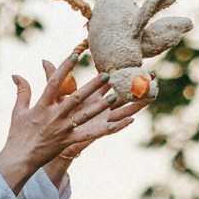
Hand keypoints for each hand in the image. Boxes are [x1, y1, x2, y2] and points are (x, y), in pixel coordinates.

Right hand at [0, 53, 111, 191]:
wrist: (19, 159)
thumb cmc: (18, 134)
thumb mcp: (18, 111)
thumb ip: (22, 91)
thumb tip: (16, 74)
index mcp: (42, 106)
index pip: (54, 83)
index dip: (64, 68)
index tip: (75, 55)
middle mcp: (54, 116)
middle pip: (76, 98)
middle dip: (92, 86)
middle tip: (106, 75)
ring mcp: (62, 129)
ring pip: (85, 115)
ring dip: (100, 106)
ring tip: (115, 97)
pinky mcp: (68, 141)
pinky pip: (87, 135)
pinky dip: (101, 131)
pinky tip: (114, 125)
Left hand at [41, 64, 149, 184]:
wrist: (49, 138)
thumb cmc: (52, 116)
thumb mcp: (54, 94)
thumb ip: (53, 77)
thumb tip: (45, 60)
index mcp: (93, 96)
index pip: (111, 81)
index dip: (122, 72)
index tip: (134, 62)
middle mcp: (101, 106)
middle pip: (124, 93)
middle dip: (138, 85)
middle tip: (153, 76)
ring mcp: (102, 119)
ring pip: (124, 109)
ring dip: (138, 103)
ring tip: (151, 96)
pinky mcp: (98, 131)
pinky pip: (113, 128)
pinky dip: (122, 124)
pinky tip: (132, 120)